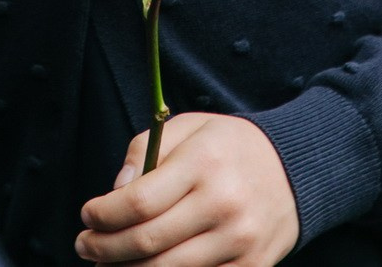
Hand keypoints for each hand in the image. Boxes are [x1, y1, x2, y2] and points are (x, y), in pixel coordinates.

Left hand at [76, 113, 299, 265]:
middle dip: (105, 249)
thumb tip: (115, 190)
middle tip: (85, 245)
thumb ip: (147, 150)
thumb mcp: (189, 127)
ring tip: (106, 263)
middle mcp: (223, 204)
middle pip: (147, 243)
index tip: (88, 215)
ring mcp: (239, 242)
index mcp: (204, 162)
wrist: (296, 168)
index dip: (104, 215)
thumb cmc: (230, 146)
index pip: (139, 202)